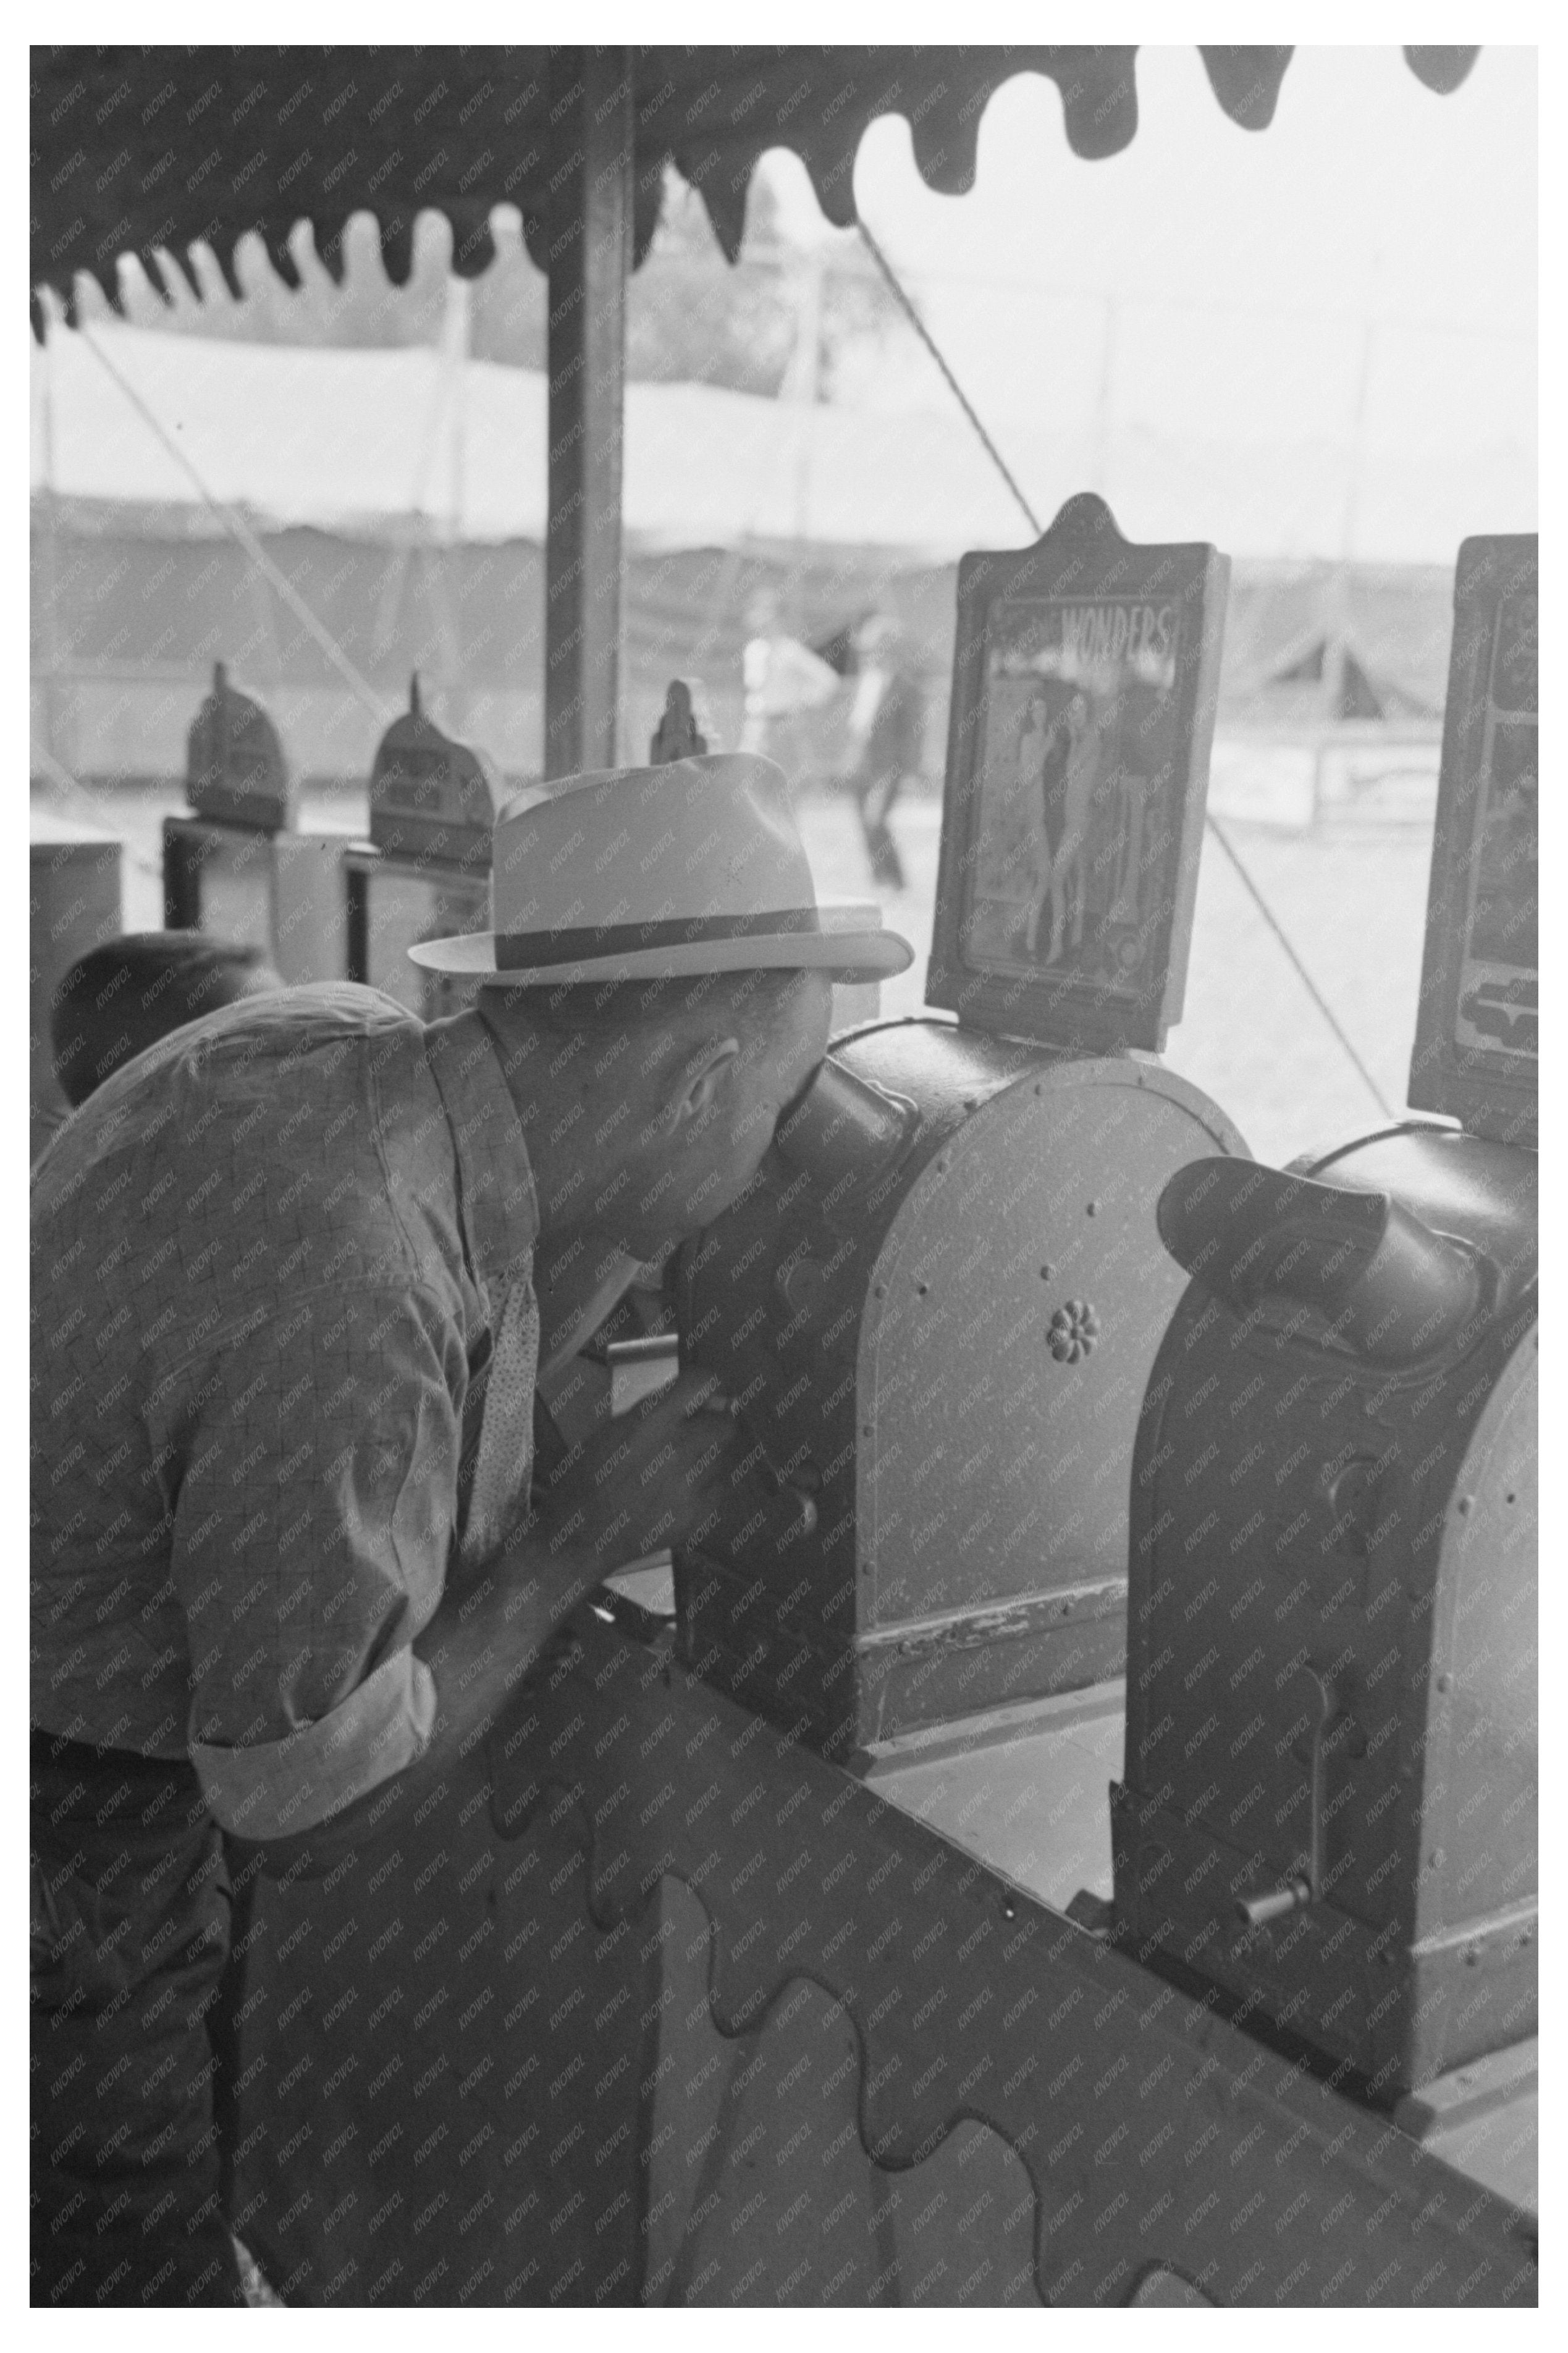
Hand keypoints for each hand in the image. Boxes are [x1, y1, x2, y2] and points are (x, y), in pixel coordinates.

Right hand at [530, 1370, 737, 1569]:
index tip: (704, 1394)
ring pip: (721, 1456)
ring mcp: (691, 1483)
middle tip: (697, 1432)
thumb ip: (655, 1410)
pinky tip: (678, 1493)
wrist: (582, 1534)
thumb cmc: (589, 1476)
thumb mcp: (613, 1429)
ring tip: (676, 1470)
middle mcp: (678, 1448)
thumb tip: (697, 1397)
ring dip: (705, 1457)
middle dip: (714, 1423)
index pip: (702, 1382)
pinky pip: (718, 1487)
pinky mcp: (698, 1513)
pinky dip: (704, 1487)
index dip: (707, 1385)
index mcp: (651, 1421)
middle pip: (726, 1422)